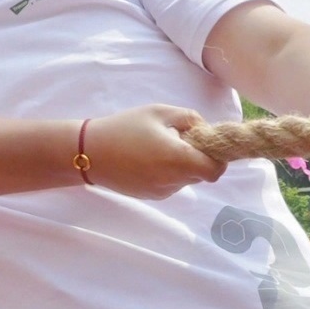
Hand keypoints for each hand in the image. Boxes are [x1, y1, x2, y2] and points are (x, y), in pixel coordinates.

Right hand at [78, 104, 217, 199]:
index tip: (207, 143)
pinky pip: (171, 184)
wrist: (91, 152)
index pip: (216, 170)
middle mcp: (174, 181)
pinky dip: (168, 173)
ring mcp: (162, 192)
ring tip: (157, 147)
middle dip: (198, 157)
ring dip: (182, 165)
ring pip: (186, 179)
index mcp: (179, 159)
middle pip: (201, 174)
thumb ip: (190, 118)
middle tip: (178, 138)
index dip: (218, 158)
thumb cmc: (125, 128)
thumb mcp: (159, 112)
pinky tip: (148, 159)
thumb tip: (206, 130)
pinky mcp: (151, 196)